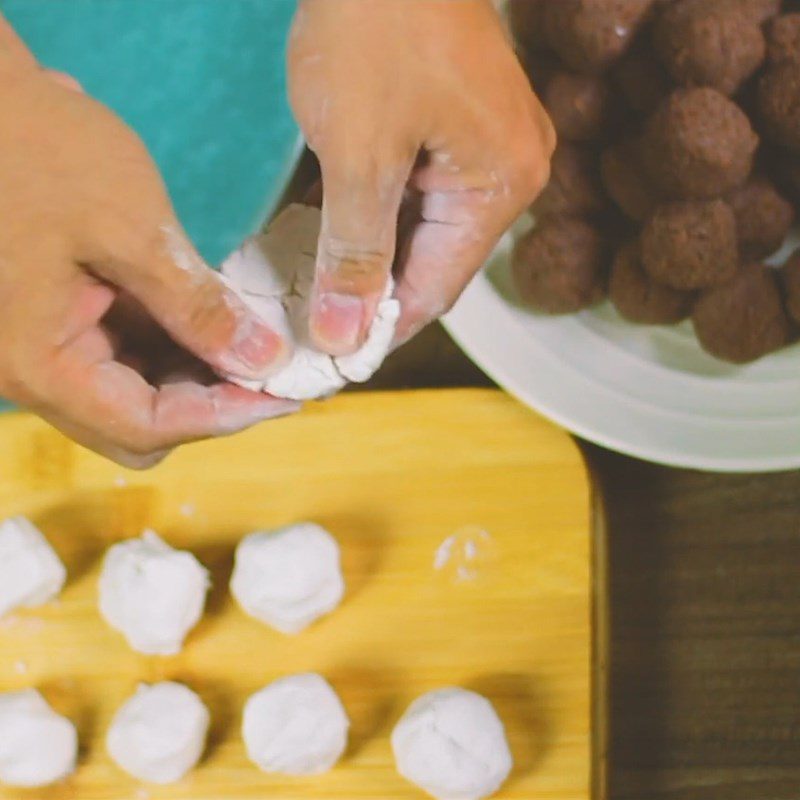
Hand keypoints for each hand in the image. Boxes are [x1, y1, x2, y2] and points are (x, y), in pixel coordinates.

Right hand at [0, 22, 295, 467]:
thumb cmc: (43, 153)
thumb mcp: (131, 230)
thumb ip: (197, 307)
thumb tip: (264, 361)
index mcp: (40, 364)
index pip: (147, 425)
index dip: (223, 417)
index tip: (282, 394)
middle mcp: (35, 373)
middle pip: (139, 426)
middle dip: (210, 405)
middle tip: (269, 372)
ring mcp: (44, 351)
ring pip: (136, 397)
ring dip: (196, 378)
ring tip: (253, 346)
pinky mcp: (59, 325)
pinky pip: (125, 359)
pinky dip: (174, 349)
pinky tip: (215, 322)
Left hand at [288, 0, 553, 352]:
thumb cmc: (372, 27)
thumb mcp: (357, 154)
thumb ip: (353, 253)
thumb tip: (343, 336)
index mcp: (499, 185)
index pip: (438, 288)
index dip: (382, 328)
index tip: (330, 358)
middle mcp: (506, 171)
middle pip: (430, 261)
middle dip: (369, 291)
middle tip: (309, 321)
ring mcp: (484, 145)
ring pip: (418, 229)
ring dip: (366, 254)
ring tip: (308, 282)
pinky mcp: (454, 124)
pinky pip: (414, 191)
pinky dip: (370, 213)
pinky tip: (326, 231)